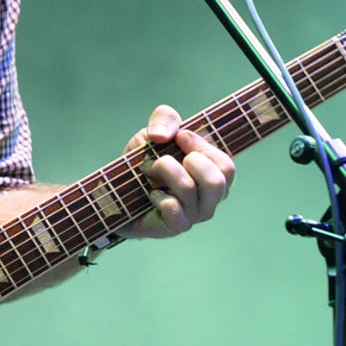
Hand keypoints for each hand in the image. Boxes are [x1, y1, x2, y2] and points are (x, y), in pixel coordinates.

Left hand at [121, 104, 235, 239]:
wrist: (120, 193)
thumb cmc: (145, 162)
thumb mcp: (154, 132)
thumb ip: (165, 119)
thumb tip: (162, 136)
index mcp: (215, 176)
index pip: (226, 166)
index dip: (202, 146)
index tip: (179, 137)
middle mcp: (210, 199)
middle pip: (217, 182)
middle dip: (188, 161)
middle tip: (165, 158)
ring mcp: (195, 215)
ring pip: (188, 189)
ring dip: (164, 170)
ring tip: (148, 170)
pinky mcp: (176, 226)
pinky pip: (173, 209)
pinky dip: (157, 195)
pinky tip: (150, 194)